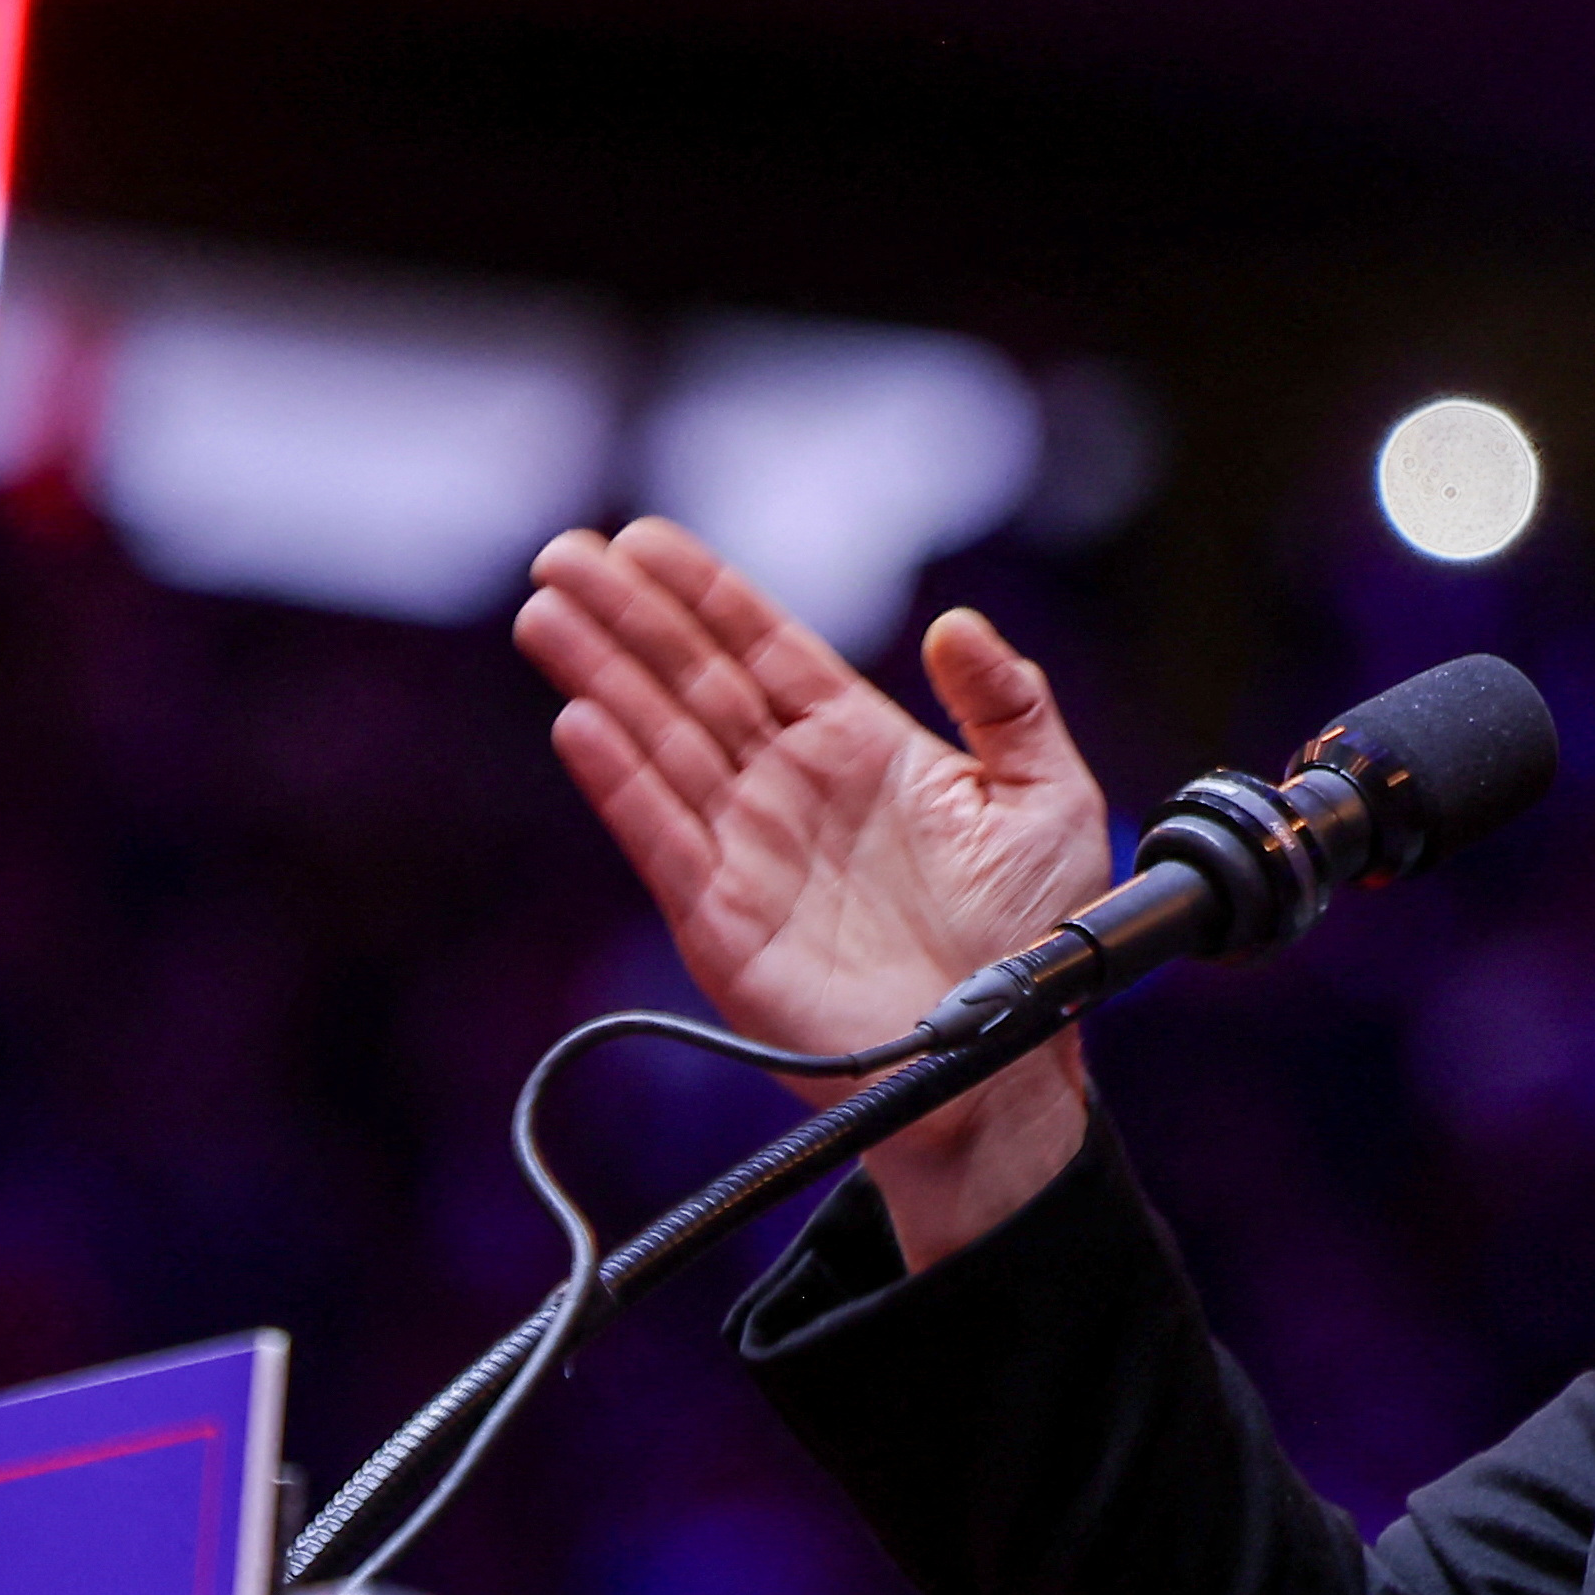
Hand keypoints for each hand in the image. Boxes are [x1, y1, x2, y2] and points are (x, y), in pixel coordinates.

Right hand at [514, 519, 1105, 1264]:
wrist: (1010, 1054)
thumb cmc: (1037, 935)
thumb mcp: (1048, 798)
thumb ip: (1007, 706)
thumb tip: (956, 624)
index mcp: (859, 746)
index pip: (764, 648)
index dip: (704, 594)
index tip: (645, 541)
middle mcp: (792, 789)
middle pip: (692, 683)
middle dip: (627, 619)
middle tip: (562, 556)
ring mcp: (751, 852)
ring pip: (661, 746)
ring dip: (601, 681)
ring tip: (546, 617)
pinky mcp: (725, 923)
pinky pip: (664, 840)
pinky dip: (621, 784)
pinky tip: (581, 724)